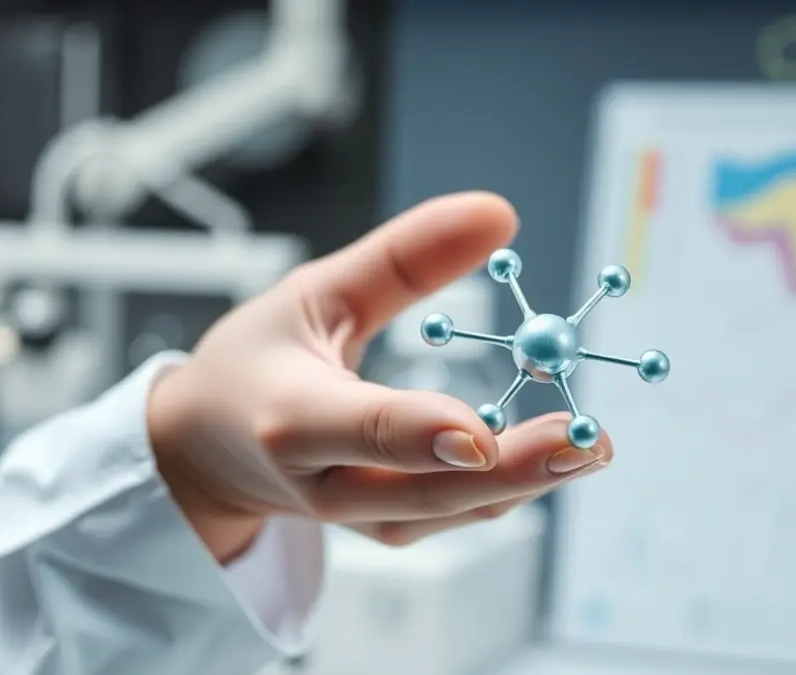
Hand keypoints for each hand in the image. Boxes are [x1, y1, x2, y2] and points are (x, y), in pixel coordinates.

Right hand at [146, 192, 611, 561]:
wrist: (204, 452)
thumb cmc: (257, 363)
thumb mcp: (316, 290)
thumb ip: (404, 256)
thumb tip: (499, 215)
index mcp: (290, 415)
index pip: (358, 427)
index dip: (416, 434)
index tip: (479, 433)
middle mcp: (320, 480)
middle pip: (416, 492)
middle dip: (505, 473)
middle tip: (585, 443)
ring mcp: (353, 515)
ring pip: (441, 514)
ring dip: (521, 488)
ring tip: (590, 451)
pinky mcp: (380, 526)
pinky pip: (448, 516)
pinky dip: (502, 491)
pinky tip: (554, 461)